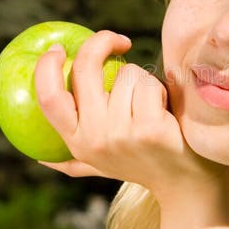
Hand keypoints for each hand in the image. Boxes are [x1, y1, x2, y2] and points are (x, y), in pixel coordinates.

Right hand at [34, 30, 228, 203]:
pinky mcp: (149, 128)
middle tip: (120, 42)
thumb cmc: (145, 166)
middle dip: (101, 43)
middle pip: (85, 69)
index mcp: (77, 142)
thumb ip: (74, 163)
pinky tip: (167, 111)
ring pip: (126, 73)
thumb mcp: (103, 167)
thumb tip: (40, 162)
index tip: (57, 48)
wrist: (187, 185)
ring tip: (154, 107)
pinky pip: (149, 83)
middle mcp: (94, 138)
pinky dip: (161, 89)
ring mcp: (121, 133)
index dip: (46, 67)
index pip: (49, 99)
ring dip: (144, 81)